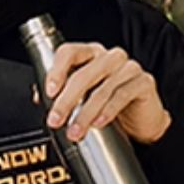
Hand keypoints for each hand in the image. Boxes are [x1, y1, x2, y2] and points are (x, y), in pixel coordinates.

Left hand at [43, 41, 171, 145]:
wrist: (143, 123)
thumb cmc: (112, 106)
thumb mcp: (83, 98)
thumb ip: (61, 93)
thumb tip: (39, 97)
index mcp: (91, 54)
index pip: (69, 52)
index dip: (56, 71)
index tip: (48, 92)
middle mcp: (110, 57)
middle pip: (83, 74)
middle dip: (66, 101)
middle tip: (56, 120)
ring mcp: (129, 68)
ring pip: (102, 89)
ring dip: (85, 113)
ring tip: (75, 131)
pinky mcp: (144, 82)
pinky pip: (122, 95)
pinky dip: (108, 111)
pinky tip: (98, 123)